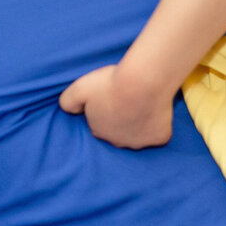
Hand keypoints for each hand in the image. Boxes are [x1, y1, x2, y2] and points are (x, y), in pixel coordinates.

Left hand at [59, 64, 176, 148]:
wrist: (143, 82)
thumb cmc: (110, 84)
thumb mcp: (79, 88)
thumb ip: (68, 101)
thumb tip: (66, 109)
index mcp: (99, 131)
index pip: (98, 124)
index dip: (104, 110)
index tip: (110, 97)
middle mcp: (118, 143)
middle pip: (118, 132)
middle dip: (120, 119)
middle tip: (126, 98)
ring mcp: (140, 143)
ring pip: (138, 134)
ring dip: (138, 123)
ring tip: (141, 102)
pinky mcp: (159, 138)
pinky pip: (158, 134)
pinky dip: (157, 124)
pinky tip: (155, 109)